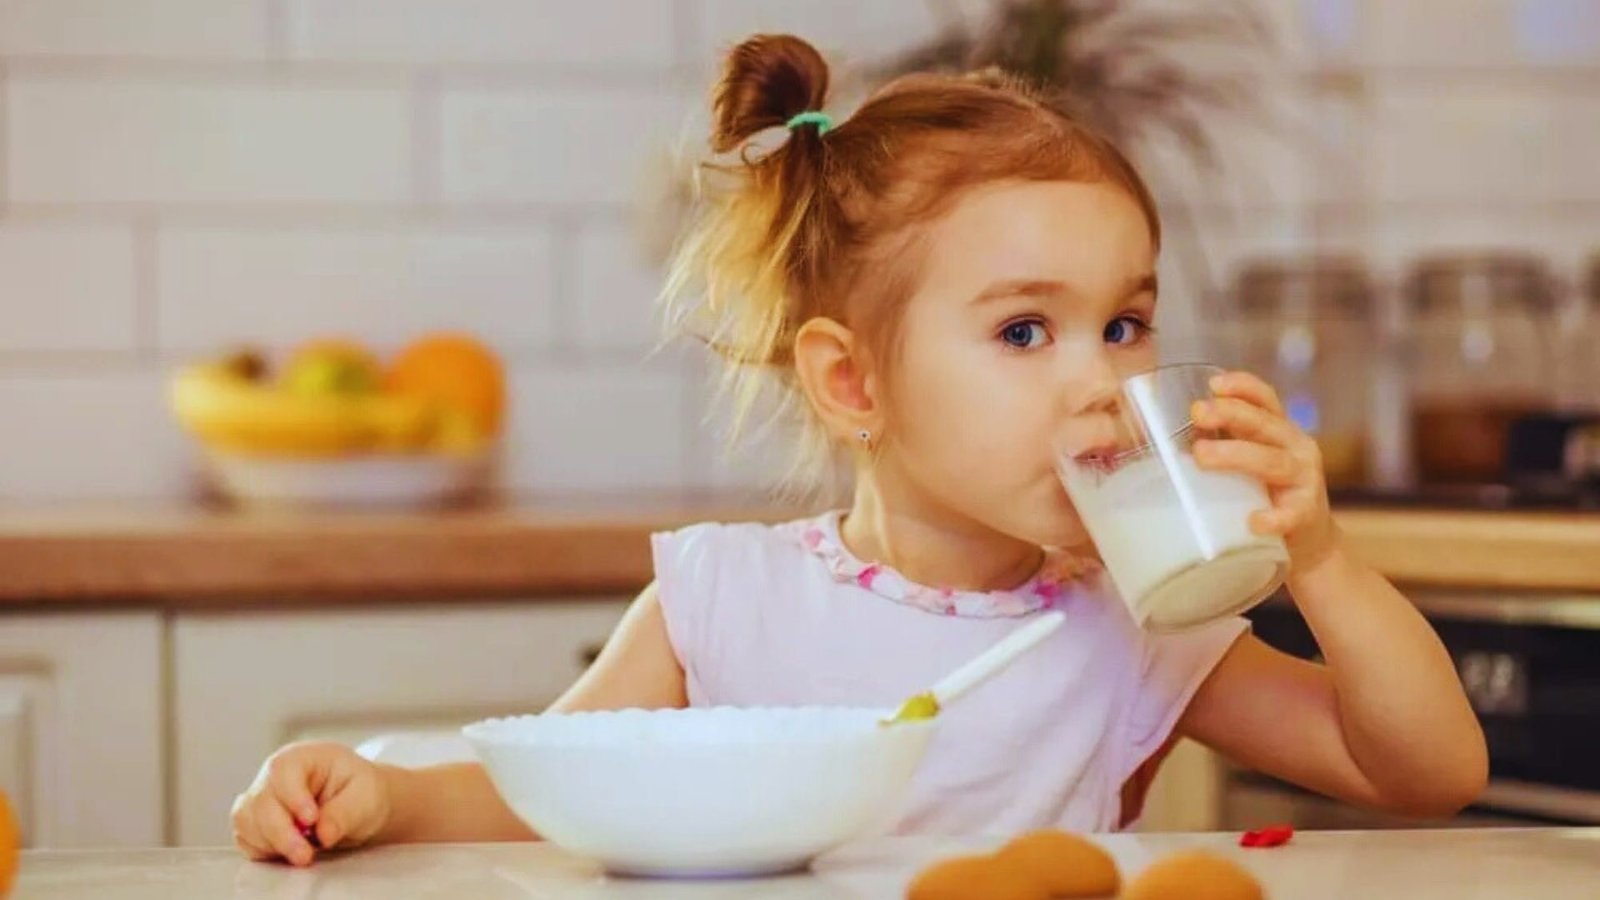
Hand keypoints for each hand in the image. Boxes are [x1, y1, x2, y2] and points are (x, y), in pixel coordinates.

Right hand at [231, 741, 392, 865]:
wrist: (360, 806)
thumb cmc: (362, 791)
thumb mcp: (365, 796)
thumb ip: (345, 813)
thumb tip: (324, 833)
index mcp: (302, 758)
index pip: (283, 771)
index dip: (293, 797)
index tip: (311, 820)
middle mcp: (275, 777)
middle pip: (261, 800)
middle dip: (281, 832)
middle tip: (305, 854)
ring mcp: (263, 799)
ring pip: (247, 821)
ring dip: (270, 844)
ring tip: (303, 854)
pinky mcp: (257, 824)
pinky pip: (246, 838)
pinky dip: (263, 851)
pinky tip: (287, 853)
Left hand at [1190, 370, 1339, 571]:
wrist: (1310, 540)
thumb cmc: (1267, 493)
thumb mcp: (1248, 461)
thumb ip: (1220, 444)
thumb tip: (1166, 437)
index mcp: (1279, 431)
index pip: (1264, 399)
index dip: (1242, 386)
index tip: (1212, 384)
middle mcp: (1296, 448)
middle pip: (1264, 424)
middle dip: (1230, 414)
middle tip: (1197, 413)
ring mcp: (1304, 480)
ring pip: (1273, 462)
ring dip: (1236, 455)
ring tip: (1201, 456)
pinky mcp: (1306, 515)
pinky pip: (1290, 515)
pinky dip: (1272, 518)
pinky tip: (1253, 521)